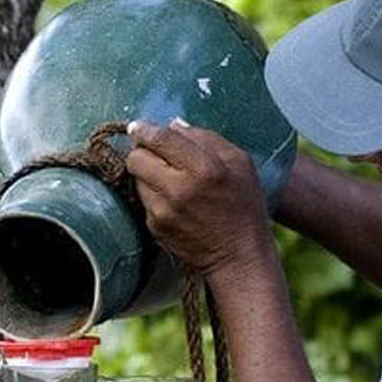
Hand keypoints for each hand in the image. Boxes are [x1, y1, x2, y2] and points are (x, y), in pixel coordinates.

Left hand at [126, 118, 272, 276]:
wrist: (239, 256)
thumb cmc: (245, 207)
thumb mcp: (240, 163)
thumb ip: (207, 138)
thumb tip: (174, 125)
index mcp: (204, 168)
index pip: (159, 138)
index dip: (144, 129)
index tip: (139, 127)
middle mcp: (179, 188)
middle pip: (136, 157)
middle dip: (141, 151)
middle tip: (153, 153)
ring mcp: (163, 210)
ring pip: (136, 179)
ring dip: (146, 174)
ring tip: (167, 179)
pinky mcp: (155, 227)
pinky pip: (143, 201)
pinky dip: (153, 195)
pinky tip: (173, 201)